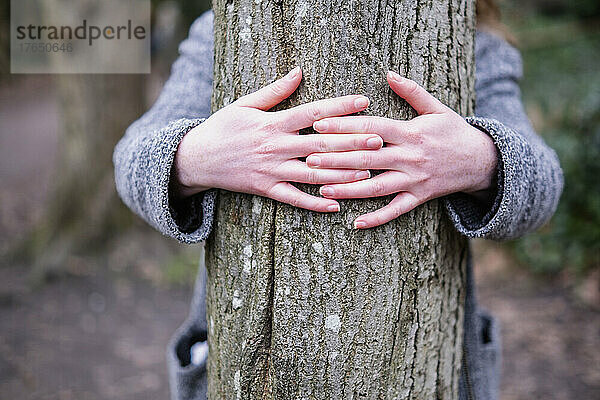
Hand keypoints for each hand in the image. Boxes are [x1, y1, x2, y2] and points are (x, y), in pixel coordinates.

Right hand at [172, 67, 383, 212]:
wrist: (196, 157)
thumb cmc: (222, 127)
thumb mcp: (245, 104)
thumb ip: (275, 91)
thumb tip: (299, 71)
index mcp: (273, 122)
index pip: (313, 113)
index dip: (340, 107)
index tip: (364, 101)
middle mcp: (276, 146)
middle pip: (320, 145)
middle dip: (351, 143)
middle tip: (379, 140)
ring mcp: (271, 169)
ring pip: (312, 174)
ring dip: (341, 174)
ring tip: (368, 173)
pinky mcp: (265, 189)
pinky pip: (293, 198)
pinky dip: (314, 204)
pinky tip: (335, 206)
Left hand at [307, 71, 497, 227]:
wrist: (482, 161)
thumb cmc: (453, 131)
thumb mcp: (436, 108)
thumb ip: (412, 92)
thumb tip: (389, 73)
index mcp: (410, 132)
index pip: (371, 128)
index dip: (344, 125)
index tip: (318, 123)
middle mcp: (410, 157)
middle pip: (368, 158)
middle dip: (336, 158)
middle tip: (309, 158)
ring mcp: (415, 179)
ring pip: (377, 187)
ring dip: (349, 189)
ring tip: (322, 189)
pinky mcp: (419, 197)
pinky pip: (396, 210)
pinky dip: (377, 218)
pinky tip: (356, 223)